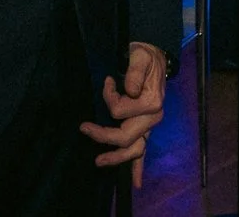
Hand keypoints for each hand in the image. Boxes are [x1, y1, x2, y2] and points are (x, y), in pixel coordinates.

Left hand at [81, 41, 166, 186]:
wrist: (154, 57)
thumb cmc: (144, 57)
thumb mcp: (139, 56)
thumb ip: (134, 72)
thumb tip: (129, 89)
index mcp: (152, 103)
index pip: (121, 111)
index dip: (110, 98)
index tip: (107, 82)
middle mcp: (153, 118)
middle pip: (127, 137)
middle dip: (104, 136)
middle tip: (84, 128)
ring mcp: (150, 126)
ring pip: (135, 150)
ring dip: (117, 158)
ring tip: (99, 162)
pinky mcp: (145, 129)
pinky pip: (142, 152)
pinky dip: (138, 168)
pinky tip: (134, 183)